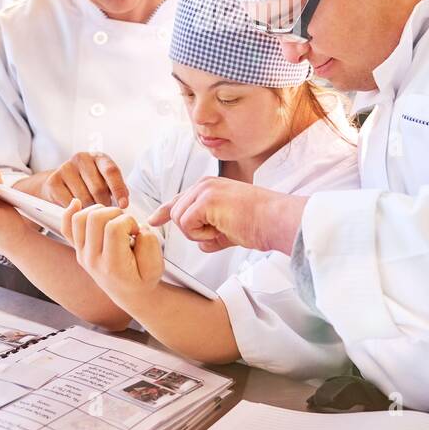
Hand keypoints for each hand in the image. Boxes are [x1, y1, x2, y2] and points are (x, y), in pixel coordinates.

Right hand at [39, 151, 129, 209]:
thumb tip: (123, 204)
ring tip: (91, 212)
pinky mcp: (53, 181)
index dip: (119, 189)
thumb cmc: (87, 184)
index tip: (124, 205)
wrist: (58, 184)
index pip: (111, 171)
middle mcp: (82, 159)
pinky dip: (76, 211)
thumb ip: (113, 189)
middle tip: (105, 215)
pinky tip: (77, 211)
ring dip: (90, 210)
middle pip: (98, 188)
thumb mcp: (103, 181)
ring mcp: (66, 168)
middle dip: (104, 205)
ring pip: (84, 198)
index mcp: (98, 158)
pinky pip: (69, 203)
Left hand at [61, 200, 162, 303]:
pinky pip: (66, 227)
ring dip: (100, 210)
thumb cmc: (144, 279)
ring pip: (80, 218)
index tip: (136, 231)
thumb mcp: (156, 266)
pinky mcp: (78, 250)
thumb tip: (137, 226)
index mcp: (113, 265)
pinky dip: (70, 212)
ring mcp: (82, 254)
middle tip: (126, 224)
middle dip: (115, 212)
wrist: (131, 295)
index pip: (114, 228)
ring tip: (113, 220)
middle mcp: (92, 260)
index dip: (129, 221)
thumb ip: (149, 243)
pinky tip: (78, 204)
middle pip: (95, 218)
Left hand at [149, 177, 306, 254]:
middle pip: (176, 213)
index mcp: (210, 187)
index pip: (180, 199)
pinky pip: (187, 224)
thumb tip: (202, 245)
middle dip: (193, 230)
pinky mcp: (206, 200)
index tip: (153, 220)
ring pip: (179, 219)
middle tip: (219, 231)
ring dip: (198, 233)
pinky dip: (201, 234)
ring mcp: (204, 190)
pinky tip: (221, 229)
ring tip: (222, 229)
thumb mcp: (229, 227)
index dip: (164, 212)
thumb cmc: (260, 223)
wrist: (275, 220)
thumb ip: (213, 234)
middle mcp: (204, 184)